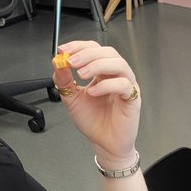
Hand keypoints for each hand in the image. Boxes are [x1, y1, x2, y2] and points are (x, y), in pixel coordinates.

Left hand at [52, 41, 140, 164]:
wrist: (103, 144)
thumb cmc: (94, 122)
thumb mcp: (72, 99)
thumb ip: (64, 81)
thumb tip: (57, 63)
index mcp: (102, 73)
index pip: (94, 49)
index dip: (79, 46)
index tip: (64, 51)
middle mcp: (115, 76)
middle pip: (108, 52)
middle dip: (87, 54)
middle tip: (71, 62)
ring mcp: (126, 86)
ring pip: (118, 64)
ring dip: (97, 65)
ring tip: (81, 74)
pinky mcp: (133, 99)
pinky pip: (124, 85)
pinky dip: (107, 85)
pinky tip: (93, 92)